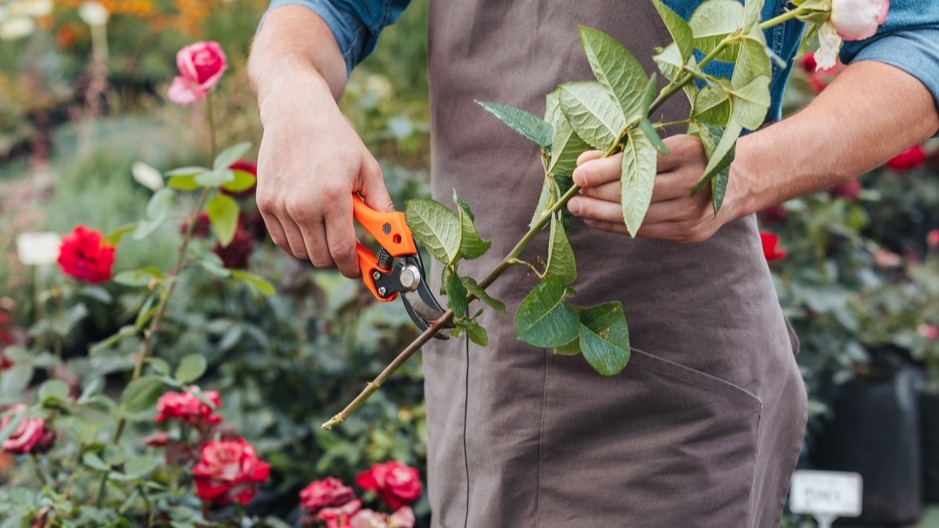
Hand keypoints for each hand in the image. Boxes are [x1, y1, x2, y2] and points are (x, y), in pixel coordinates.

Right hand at [255, 71, 393, 277]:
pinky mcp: (264, 204)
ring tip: (329, 229)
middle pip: (320, 258)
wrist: (295, 113)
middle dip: (338, 260)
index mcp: (332, 197)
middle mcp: (302, 205)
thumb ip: (381, 206)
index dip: (354, 267)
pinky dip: (297, 242)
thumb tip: (394, 236)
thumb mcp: (367, 168)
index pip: (342, 252)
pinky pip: (282, 241)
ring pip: (301, 252)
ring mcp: (279, 206)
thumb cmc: (336, 140)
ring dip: (317, 249)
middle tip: (349, 249)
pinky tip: (309, 226)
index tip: (362, 269)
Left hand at [566, 134, 736, 241]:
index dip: (605, 170)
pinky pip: (644, 231)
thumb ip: (627, 151)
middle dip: (598, 195)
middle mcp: (694, 182)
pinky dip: (615, 226)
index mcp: (690, 152)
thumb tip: (584, 162)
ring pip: (637, 216)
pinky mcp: (689, 232)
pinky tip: (596, 221)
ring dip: (601, 214)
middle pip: (636, 192)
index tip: (578, 173)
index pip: (640, 162)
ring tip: (578, 209)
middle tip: (572, 195)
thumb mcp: (667, 143)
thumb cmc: (694, 155)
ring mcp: (693, 211)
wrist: (741, 180)